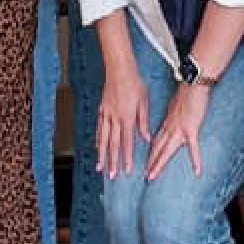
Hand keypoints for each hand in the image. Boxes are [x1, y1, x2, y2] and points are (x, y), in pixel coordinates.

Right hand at [95, 66, 150, 180]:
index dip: (127, 157)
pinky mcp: (102, 109)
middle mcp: (114, 118)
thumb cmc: (133, 82)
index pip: (127, 141)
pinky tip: (97, 146)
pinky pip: (99, 128)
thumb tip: (146, 137)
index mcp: (126, 117)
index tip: (127, 168)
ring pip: (103, 138)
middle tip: (111, 174)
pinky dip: (98, 139)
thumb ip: (144, 121)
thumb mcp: (144, 101)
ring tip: (100, 166)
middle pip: (113, 144)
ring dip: (102, 154)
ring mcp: (106, 114)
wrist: (119, 69)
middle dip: (112, 161)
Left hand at [147, 81, 209, 178]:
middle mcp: (170, 127)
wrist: (193, 84)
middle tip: (146, 175)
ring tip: (153, 175)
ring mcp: (179, 129)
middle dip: (151, 162)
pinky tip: (197, 171)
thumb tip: (171, 122)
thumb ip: (173, 116)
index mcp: (167, 122)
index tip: (147, 161)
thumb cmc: (186, 92)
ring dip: (159, 164)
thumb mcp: (175, 105)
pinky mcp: (191, 129)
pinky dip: (195, 160)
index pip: (157, 140)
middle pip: (158, 148)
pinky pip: (193, 148)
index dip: (151, 152)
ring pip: (167, 150)